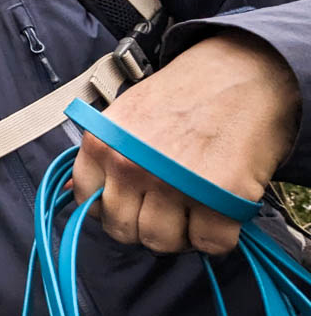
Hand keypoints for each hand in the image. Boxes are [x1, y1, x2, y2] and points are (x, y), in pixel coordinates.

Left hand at [71, 33, 299, 254]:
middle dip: (143, 224)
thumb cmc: (183, 94)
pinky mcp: (219, 198)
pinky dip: (217, 236)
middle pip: (123, 230)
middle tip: (164, 207)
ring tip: (192, 207)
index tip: (131, 199)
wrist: (242, 72)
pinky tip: (219, 211)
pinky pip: (209, 243)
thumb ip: (100, 154)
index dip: (110, 206)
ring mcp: (173, 184)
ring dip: (179, 234)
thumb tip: (72, 191)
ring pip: (161, 242)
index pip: (86, 201)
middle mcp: (130, 166)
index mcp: (103, 143)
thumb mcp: (125, 115)